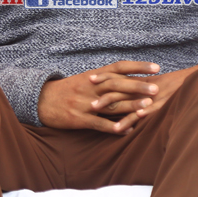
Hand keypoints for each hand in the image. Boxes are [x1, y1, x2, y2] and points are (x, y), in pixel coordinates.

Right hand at [37, 61, 161, 134]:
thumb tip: (128, 78)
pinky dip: (113, 127)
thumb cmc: (66, 90)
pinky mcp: (79, 119)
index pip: (119, 67)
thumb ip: (104, 79)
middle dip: (138, 86)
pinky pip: (98, 124)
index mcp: (93, 76)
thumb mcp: (84, 80)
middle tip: (157, 88)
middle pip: (117, 84)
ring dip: (130, 105)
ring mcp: (85, 103)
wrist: (40, 100)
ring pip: (111, 103)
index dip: (137, 66)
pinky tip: (128, 130)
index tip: (156, 67)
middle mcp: (90, 87)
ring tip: (148, 107)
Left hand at [93, 52, 197, 129]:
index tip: (88, 79)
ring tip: (95, 113)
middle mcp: (144, 86)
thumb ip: (146, 88)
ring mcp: (151, 97)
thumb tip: (134, 92)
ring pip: (127, 101)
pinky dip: (131, 121)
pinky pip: (143, 115)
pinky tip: (120, 128)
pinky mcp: (159, 107)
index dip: (103, 77)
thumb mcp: (160, 84)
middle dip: (100, 94)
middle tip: (85, 99)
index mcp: (143, 80)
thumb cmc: (181, 84)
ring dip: (110, 107)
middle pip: (117, 88)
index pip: (119, 76)